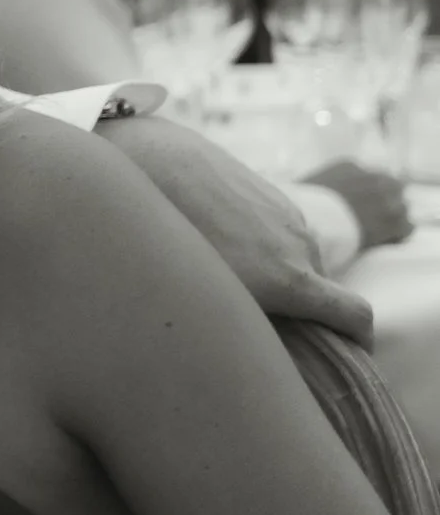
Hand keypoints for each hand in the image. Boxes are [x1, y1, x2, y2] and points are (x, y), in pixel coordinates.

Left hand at [96, 116, 373, 343]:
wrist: (154, 163)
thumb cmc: (172, 239)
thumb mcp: (207, 298)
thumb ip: (247, 322)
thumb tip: (255, 346)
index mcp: (291, 280)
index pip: (355, 315)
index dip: (361, 339)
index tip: (351, 351)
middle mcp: (298, 247)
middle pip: (316, 287)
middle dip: (299, 306)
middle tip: (253, 315)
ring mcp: (285, 215)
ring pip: (292, 257)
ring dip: (273, 271)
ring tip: (223, 272)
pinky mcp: (268, 193)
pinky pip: (275, 230)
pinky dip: (258, 244)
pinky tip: (215, 239)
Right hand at [301, 159, 412, 250]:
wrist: (309, 222)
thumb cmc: (297, 206)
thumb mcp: (304, 186)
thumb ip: (319, 186)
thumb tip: (312, 195)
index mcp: (349, 166)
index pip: (369, 176)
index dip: (365, 193)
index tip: (354, 207)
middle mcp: (372, 178)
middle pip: (392, 187)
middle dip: (383, 201)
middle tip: (368, 219)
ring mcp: (387, 199)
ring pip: (401, 207)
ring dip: (390, 219)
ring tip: (373, 232)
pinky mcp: (394, 221)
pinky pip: (406, 228)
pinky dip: (396, 235)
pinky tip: (380, 241)